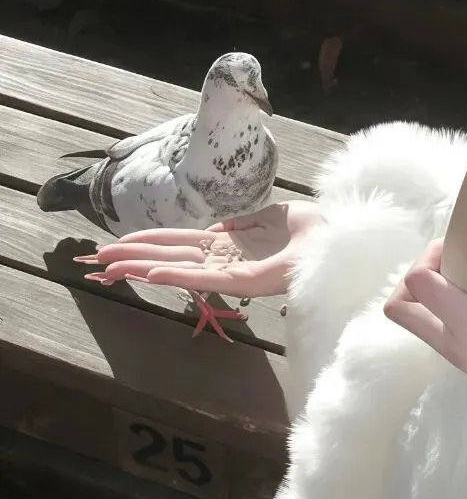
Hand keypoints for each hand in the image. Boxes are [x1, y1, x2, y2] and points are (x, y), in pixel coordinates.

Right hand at [78, 200, 322, 297]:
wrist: (336, 236)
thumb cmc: (307, 228)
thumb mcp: (266, 218)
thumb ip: (237, 223)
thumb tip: (210, 228)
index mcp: (227, 244)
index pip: (178, 243)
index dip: (148, 242)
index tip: (117, 243)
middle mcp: (223, 259)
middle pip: (170, 255)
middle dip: (134, 257)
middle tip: (97, 261)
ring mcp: (231, 271)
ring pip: (180, 268)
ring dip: (146, 268)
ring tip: (113, 269)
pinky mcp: (245, 280)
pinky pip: (208, 278)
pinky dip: (181, 275)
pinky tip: (156, 273)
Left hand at [385, 239, 466, 475]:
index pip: (417, 283)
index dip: (429, 256)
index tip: (455, 246)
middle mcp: (453, 343)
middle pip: (398, 308)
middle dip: (414, 277)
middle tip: (449, 263)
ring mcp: (455, 359)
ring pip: (413, 322)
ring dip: (425, 295)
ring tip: (462, 280)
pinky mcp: (464, 366)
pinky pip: (433, 333)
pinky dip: (439, 311)